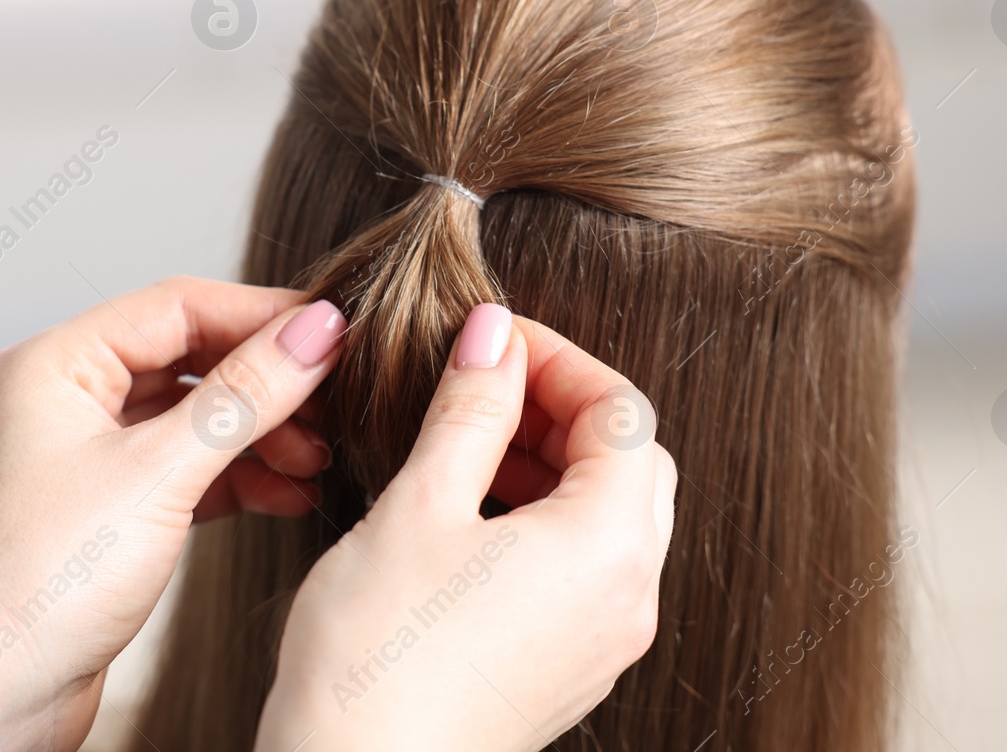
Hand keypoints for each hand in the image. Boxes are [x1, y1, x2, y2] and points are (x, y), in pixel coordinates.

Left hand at [0, 277, 347, 751]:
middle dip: (267, 382)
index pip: (178, 306)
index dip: (263, 315)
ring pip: (194, 416)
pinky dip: (238, 476)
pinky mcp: (106, 509)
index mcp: (56, 364)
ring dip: (260, 432)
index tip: (336, 330)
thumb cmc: (42, 581)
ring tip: (318, 458)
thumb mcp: (161, 475)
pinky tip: (288, 494)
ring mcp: (85, 455)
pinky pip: (187, 467)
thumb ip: (246, 396)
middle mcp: (65, 397)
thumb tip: (317, 330)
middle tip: (336, 401)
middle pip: (191, 358)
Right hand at [255, 304, 676, 751]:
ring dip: (550, 461)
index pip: (622, 411)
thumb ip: (470, 410)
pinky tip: (469, 511)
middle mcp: (625, 597)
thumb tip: (495, 337)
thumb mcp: (420, 506)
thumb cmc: (377, 660)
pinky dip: (542, 517)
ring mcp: (602, 641)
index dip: (558, 359)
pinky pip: (583, 568)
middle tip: (484, 383)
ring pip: (607, 515)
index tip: (492, 340)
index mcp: (606, 546)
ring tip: (468, 440)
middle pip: (629, 462)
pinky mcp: (567, 669)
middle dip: (560, 407)